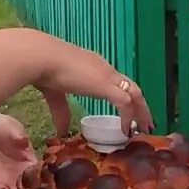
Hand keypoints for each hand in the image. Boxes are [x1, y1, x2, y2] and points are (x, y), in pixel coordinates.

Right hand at [32, 36, 154, 136]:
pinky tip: (126, 130)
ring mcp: (107, 76)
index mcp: (94, 67)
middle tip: (146, 123)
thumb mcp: (55, 93)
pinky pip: (125, 103)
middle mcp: (105, 69)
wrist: (42, 57)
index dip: (125, 97)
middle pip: (131, 87)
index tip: (129, 112)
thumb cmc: (45, 69)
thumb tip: (61, 131)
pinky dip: (129, 117)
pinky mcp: (105, 85)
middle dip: (141, 106)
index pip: (116, 81)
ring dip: (142, 112)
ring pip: (135, 94)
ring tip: (145, 128)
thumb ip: (61, 111)